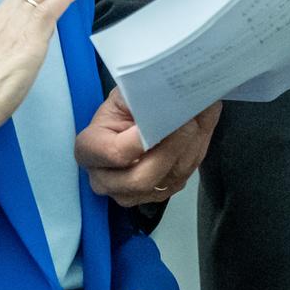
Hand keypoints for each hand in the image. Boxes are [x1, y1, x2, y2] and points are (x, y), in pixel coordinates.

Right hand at [76, 91, 218, 205]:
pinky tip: (199, 130)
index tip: (166, 116)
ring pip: (168, 179)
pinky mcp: (156, 196)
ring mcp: (130, 194)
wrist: (130, 120)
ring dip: (190, 148)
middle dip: (172, 147)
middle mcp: (104, 180)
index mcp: (89, 151)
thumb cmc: (123, 105)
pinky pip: (181, 178)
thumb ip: (140, 97)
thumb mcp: (124, 94)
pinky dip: (195, 153)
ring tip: (200, 118)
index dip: (143, 138)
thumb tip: (168, 98)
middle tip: (190, 120)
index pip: (116, 153)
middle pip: (143, 178)